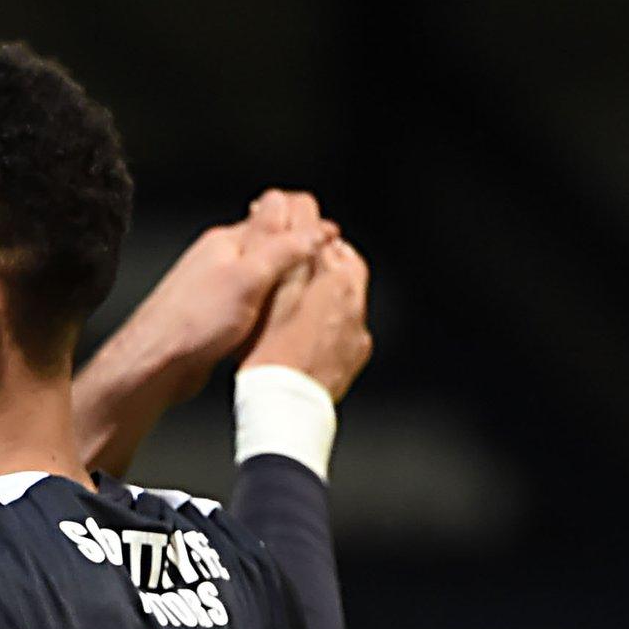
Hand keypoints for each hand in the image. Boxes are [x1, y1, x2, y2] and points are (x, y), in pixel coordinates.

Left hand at [112, 188, 333, 401]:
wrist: (156, 365)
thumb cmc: (193, 323)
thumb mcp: (248, 278)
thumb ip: (283, 250)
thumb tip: (318, 229)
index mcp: (228, 240)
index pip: (275, 212)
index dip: (306, 223)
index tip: (332, 241)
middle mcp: (221, 258)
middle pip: (271, 242)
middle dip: (299, 250)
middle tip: (325, 268)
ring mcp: (217, 286)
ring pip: (263, 273)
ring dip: (285, 280)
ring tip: (307, 293)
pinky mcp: (215, 313)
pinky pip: (252, 299)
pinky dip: (270, 303)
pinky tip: (278, 318)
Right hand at [242, 239, 371, 401]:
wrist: (285, 405)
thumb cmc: (270, 354)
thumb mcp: (271, 296)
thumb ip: (289, 259)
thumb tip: (296, 234)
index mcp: (335, 280)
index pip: (325, 237)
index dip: (304, 226)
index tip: (291, 224)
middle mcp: (354, 302)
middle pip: (346, 262)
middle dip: (325, 254)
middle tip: (302, 253)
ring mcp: (357, 330)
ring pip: (349, 295)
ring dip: (330, 288)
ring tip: (304, 292)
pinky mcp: (354, 354)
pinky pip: (348, 326)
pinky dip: (333, 319)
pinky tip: (312, 328)